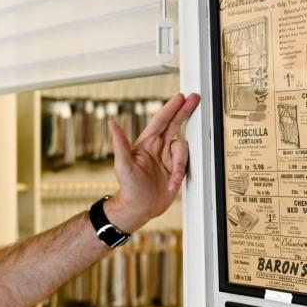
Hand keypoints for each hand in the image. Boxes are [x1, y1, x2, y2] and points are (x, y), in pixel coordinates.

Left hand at [105, 93, 200, 231]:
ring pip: (183, 149)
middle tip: (194, 99)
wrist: (139, 209)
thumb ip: (119, 144)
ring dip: (179, 164)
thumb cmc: (128, 188)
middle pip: (175, 125)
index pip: (160, 121)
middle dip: (184, 112)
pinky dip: (181, 174)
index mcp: (146, 143)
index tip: (180, 97)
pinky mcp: (177, 171)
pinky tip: (172, 184)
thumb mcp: (122, 166)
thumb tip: (112, 124)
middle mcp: (159, 148)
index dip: (170, 108)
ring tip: (173, 178)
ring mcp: (168, 159)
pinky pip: (186, 165)